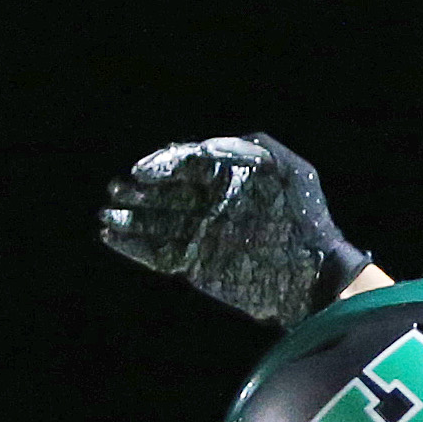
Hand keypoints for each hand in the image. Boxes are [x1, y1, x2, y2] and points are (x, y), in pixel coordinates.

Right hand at [98, 133, 371, 326]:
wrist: (315, 275)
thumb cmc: (308, 219)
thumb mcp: (291, 171)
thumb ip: (248, 148)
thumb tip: (203, 147)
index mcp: (228, 180)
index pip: (184, 166)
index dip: (161, 167)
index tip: (143, 174)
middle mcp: (211, 206)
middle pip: (164, 194)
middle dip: (138, 193)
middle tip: (116, 191)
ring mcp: (203, 236)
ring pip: (156, 224)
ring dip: (129, 220)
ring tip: (106, 216)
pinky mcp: (199, 265)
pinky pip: (160, 255)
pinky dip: (136, 248)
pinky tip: (112, 239)